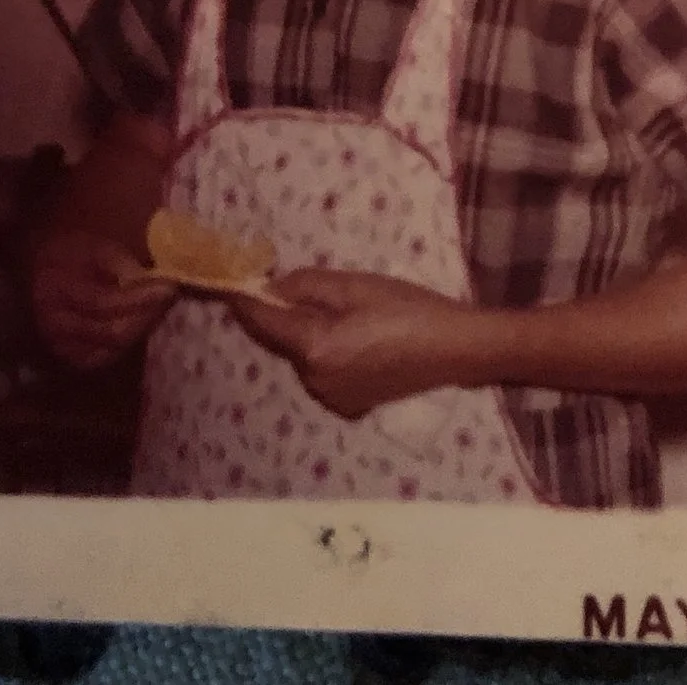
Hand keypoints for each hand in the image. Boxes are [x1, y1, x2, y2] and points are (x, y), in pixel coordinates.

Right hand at [31, 228, 175, 369]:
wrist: (40, 272)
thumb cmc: (73, 255)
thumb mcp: (97, 248)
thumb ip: (121, 264)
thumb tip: (148, 283)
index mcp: (58, 289)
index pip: (105, 303)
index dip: (141, 298)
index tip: (169, 286)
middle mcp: (56, 323)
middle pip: (112, 331)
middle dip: (148, 315)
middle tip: (171, 296)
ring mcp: (60, 345)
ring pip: (113, 348)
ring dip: (142, 328)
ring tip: (159, 307)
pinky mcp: (69, 356)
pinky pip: (104, 358)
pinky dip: (126, 344)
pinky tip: (140, 323)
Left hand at [229, 269, 485, 418]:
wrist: (456, 349)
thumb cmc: (411, 309)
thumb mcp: (358, 285)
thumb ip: (307, 285)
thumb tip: (269, 287)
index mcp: (315, 348)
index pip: (264, 322)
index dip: (244, 301)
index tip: (230, 283)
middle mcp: (314, 380)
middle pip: (283, 340)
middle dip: (286, 314)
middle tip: (308, 287)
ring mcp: (330, 397)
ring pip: (303, 356)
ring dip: (310, 334)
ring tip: (350, 315)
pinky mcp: (347, 404)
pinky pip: (322, 372)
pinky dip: (328, 353)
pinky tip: (361, 340)